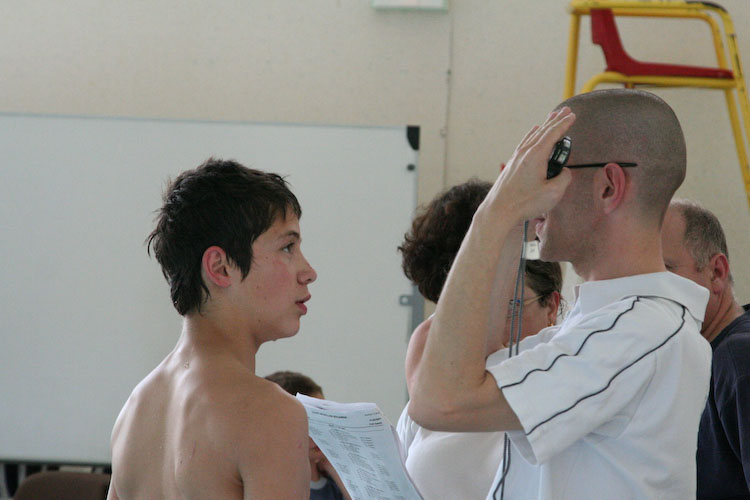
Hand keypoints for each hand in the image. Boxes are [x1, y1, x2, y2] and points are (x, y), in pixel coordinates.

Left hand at [483, 107, 575, 221]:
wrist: (498, 210)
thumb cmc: (524, 203)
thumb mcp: (553, 193)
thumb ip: (564, 178)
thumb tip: (563, 172)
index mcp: (536, 155)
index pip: (553, 134)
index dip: (564, 124)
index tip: (572, 116)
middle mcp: (525, 152)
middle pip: (543, 131)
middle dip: (555, 120)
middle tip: (566, 110)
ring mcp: (516, 157)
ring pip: (533, 135)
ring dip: (544, 125)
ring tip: (551, 117)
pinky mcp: (512, 164)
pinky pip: (525, 142)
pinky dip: (532, 134)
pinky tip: (533, 133)